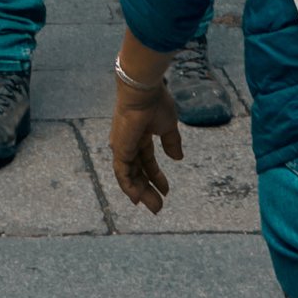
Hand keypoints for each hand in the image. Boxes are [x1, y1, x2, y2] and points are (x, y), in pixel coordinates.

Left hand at [109, 74, 183, 212]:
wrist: (143, 91)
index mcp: (140, 136)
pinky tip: (137, 198)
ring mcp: (123, 146)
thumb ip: (171, 142)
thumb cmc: (155, 103)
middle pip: (137, 172)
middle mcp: (129, 143)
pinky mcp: (119, 148)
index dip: (155, 176)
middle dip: (148, 189)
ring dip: (141, 193)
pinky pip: (122, 173)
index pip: (146, 161)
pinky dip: (129, 186)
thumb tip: (177, 158)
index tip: (165, 191)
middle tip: (158, 207)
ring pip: (130, 176)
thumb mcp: (168, 126)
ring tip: (155, 207)